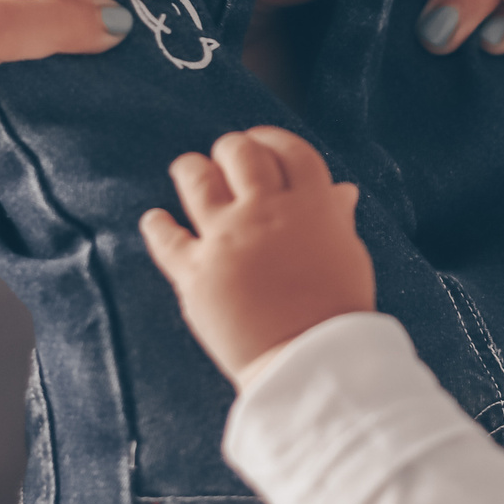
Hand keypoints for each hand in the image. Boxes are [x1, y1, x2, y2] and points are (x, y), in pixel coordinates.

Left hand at [141, 126, 376, 385]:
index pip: (288, 149)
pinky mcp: (196, 273)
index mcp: (312, 205)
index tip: (260, 143)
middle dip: (231, 150)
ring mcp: (228, 240)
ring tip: (189, 170)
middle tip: (225, 158)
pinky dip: (157, 225)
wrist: (309, 363)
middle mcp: (267, 212)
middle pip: (240, 154)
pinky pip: (166, 237)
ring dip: (192, 170)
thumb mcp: (348, 256)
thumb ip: (336, 218)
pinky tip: (155, 220)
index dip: (271, 140)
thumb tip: (342, 190)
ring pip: (197, 179)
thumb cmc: (336, 313)